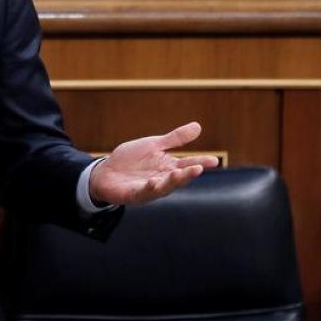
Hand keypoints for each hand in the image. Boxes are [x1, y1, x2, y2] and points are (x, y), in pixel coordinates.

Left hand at [88, 122, 219, 205]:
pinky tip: (152, 181)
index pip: (187, 164)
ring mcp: (150, 188)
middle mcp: (162, 179)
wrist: (106, 172)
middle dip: (188, 174)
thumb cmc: (131, 160)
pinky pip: (144, 192)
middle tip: (198, 168)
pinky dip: (149, 188)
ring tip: (178, 173)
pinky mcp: (135, 194)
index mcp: (168, 166)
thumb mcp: (154, 145)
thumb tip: (198, 126)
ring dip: (172, 182)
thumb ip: (175, 139)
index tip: (214, 160)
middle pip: (178, 177)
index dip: (200, 162)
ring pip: (164, 187)